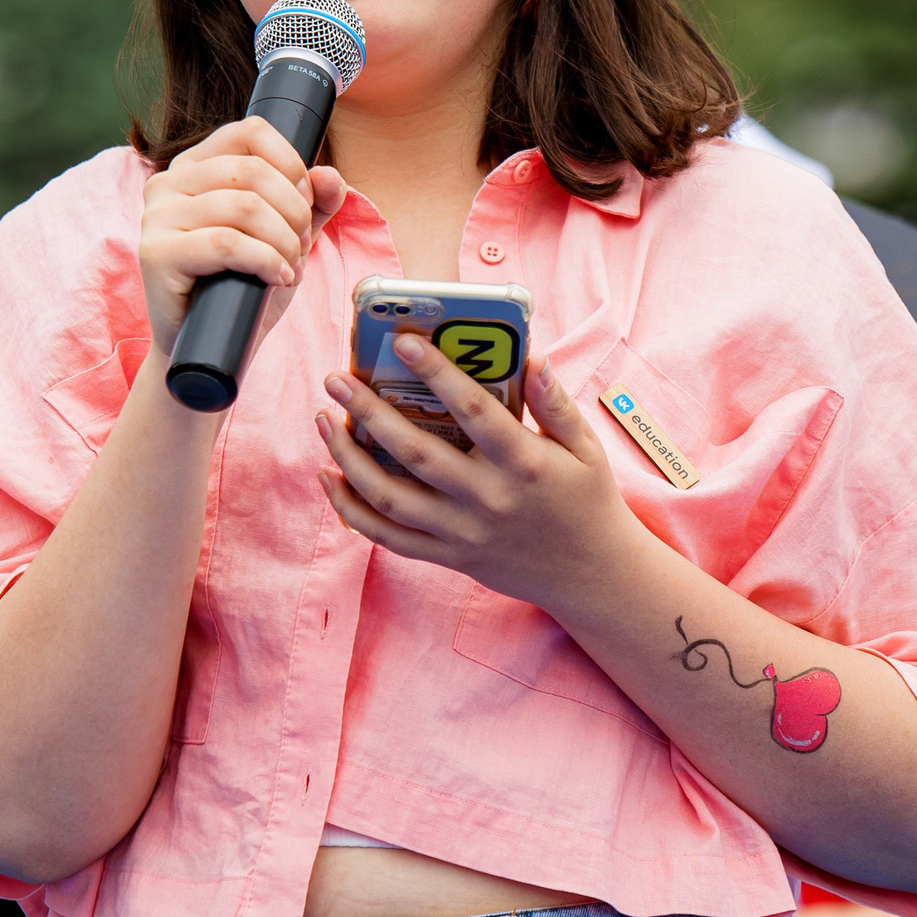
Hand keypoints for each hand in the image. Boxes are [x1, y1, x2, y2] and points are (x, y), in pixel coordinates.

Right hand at [137, 118, 346, 358]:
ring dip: (283, 241)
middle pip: (253, 172)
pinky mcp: (156, 254)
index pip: (250, 132)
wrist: (207, 347)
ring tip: (289, 267)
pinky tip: (276, 278)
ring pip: (243, 208)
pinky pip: (226, 243)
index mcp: (196, 167)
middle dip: (293, 212)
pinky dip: (265, 261)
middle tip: (299, 246)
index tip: (305, 203)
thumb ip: (313, 205)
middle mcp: (169, 183)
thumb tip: (331, 177)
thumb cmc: (241, 287)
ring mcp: (156, 217)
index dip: (292, 165)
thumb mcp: (286, 238)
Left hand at [316, 340, 641, 617]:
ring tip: (325, 421)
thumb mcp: (586, 447)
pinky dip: (352, 510)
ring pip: (390, 496)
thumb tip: (532, 357)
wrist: (592, 574)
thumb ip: (555, 403)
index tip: (402, 341)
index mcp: (524, 462)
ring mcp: (463, 532)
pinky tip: (330, 478)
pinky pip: (388, 537)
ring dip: (349, 457)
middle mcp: (488, 498)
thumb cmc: (588, 501)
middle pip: (414, 451)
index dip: (436, 372)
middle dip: (368, 412)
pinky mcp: (450, 556)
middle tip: (337, 380)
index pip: (473, 410)